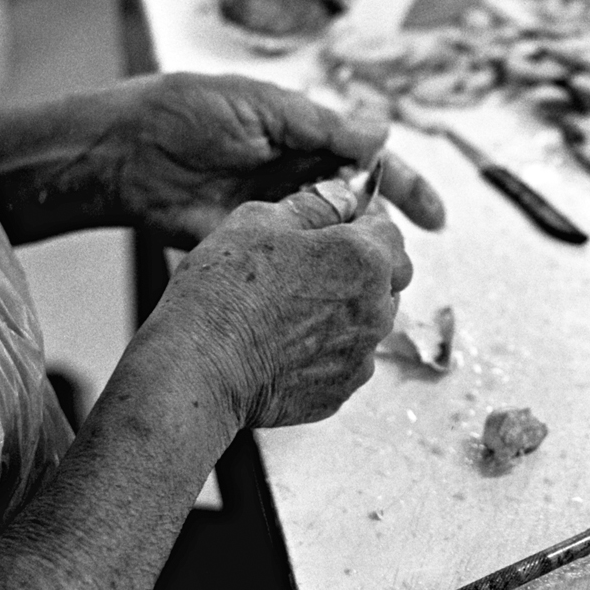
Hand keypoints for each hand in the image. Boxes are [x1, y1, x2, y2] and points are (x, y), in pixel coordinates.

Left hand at [110, 73, 443, 246]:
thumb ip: (323, 126)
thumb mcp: (262, 106)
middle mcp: (300, 174)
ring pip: (335, 238)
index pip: (371, 162)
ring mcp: (280, 212)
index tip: (434, 217)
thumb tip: (383, 133)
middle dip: (388, 230)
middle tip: (404, 258)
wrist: (123, 154)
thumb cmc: (186, 112)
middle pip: (362, 205)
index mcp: (307, 135)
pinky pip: (298, 260)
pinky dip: (319, 275)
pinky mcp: (255, 243)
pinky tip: (338, 290)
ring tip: (378, 277)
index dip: (406, 188)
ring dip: (357, 255)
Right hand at [147, 192, 411, 430]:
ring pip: (368, 323)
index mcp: (365, 259)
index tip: (335, 229)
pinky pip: (345, 361)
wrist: (199, 370)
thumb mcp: (260, 221)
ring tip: (289, 311)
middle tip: (311, 269)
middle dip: (363, 270)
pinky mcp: (341, 392)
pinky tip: (283, 346)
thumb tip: (343, 197)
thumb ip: (314, 205)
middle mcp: (376, 309)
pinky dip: (325, 351)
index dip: (362, 226)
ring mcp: (361, 355)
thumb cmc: (225, 290)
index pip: (389, 232)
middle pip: (388, 280)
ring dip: (344, 312)